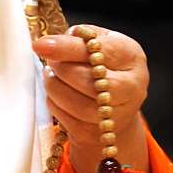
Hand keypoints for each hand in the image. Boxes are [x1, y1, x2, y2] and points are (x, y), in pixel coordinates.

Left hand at [35, 28, 149, 172]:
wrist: (114, 102)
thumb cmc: (103, 65)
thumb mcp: (97, 43)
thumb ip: (78, 39)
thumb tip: (47, 44)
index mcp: (132, 56)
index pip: (101, 51)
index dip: (68, 48)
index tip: (41, 45)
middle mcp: (132, 87)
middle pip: (88, 81)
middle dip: (61, 70)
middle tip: (51, 62)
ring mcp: (119, 113)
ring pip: (77, 104)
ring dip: (55, 88)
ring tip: (52, 76)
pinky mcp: (101, 134)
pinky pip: (68, 120)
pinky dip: (55, 105)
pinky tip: (57, 95)